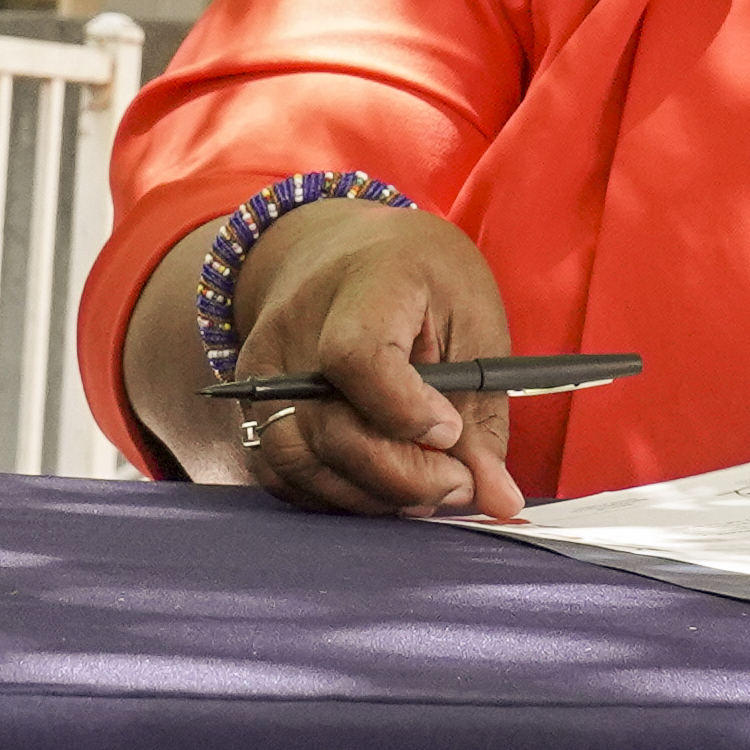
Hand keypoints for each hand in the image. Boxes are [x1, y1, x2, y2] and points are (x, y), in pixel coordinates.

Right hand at [214, 199, 528, 519]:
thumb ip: (482, 413)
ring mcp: (262, 368)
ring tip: (425, 488)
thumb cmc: (420, 280)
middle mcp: (293, 326)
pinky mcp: (250, 402)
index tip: (449, 432)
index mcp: (365, 283)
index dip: (405, 411)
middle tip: (459, 485)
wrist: (340, 250)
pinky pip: (280, 472)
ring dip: (370, 495)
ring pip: (299, 461)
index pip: (358, 356)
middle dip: (404, 476)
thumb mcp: (472, 323)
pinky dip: (333, 494)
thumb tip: (499, 499)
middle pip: (331, 427)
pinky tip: (379, 485)